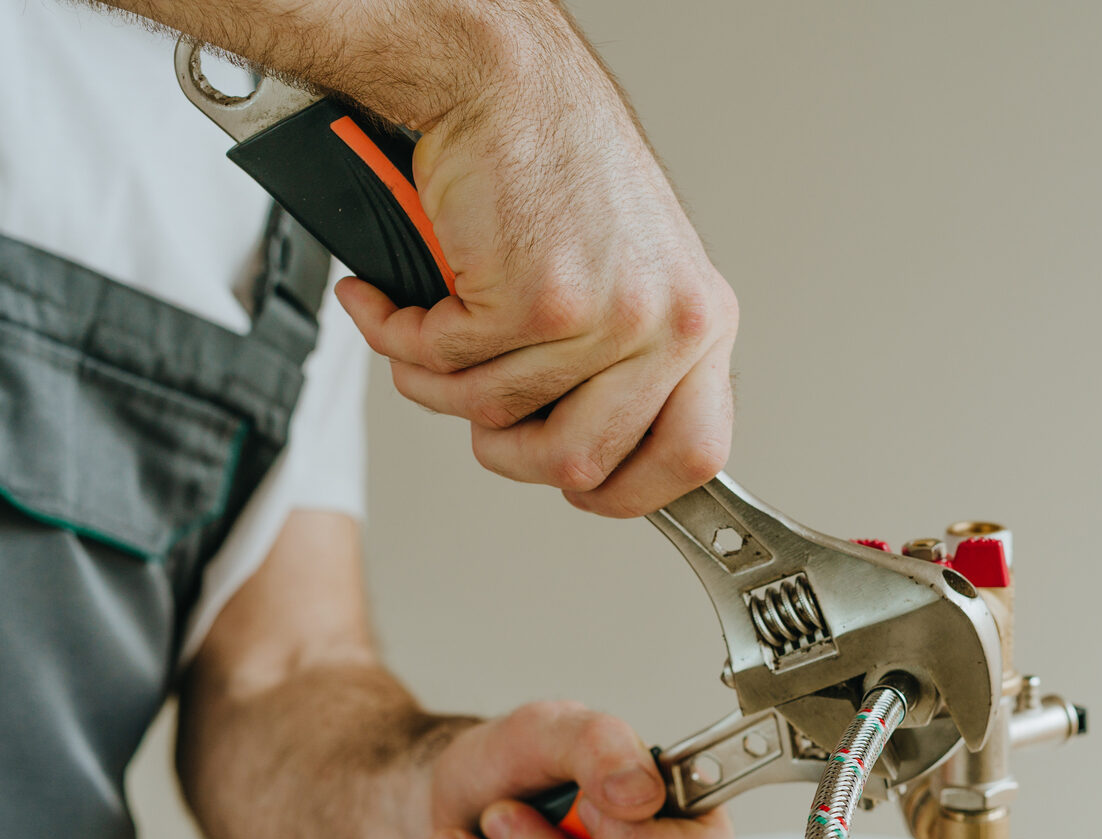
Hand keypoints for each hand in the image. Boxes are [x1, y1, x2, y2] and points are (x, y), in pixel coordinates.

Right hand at [336, 13, 737, 518]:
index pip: (692, 458)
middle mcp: (667, 323)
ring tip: (432, 329)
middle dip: (506, 451)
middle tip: (479, 409)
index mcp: (699, 325)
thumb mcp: (628, 283)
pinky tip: (403, 300)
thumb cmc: (554, 177)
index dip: (628, 492)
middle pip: (579, 464)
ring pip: (498, 419)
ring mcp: (606, 315)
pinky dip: (403, 339)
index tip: (582, 488)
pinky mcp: (536, 298)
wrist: (501, 83)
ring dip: (440, 385)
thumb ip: (622, 372)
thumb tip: (588, 461)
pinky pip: (446, 369)